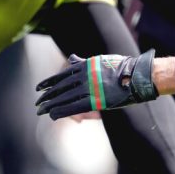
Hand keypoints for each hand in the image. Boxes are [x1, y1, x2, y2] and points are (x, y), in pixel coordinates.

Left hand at [35, 51, 157, 119]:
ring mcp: (89, 88)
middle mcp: (84, 76)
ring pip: (64, 98)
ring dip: (50, 105)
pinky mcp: (96, 100)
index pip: (61, 75)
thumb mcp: (100, 60)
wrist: (137, 75)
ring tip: (41, 110)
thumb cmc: (122, 68)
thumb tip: (72, 58)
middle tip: (37, 102)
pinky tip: (52, 115)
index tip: (39, 88)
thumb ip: (84, 62)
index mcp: (85, 65)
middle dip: (47, 96)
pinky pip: (74, 107)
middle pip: (60, 88)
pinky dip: (61, 111)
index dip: (48, 83)